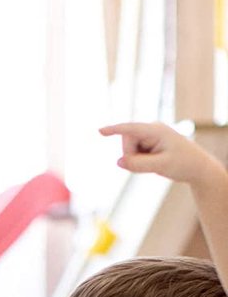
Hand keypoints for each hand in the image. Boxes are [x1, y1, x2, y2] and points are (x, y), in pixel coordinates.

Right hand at [99, 121, 224, 187]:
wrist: (197, 167)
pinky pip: (133, 153)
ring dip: (136, 160)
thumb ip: (138, 164)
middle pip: (126, 142)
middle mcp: (151, 129)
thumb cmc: (183, 164)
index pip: (131, 129)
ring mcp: (149, 135)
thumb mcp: (161, 166)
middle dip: (130, 156)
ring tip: (155, 163)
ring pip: (128, 149)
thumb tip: (118, 161)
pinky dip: (139, 161)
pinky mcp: (148, 143)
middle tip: (150, 164)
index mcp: (156, 130)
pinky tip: (153, 162)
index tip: (100, 131)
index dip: (114, 130)